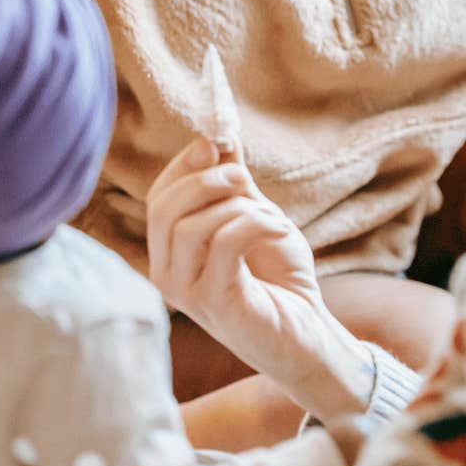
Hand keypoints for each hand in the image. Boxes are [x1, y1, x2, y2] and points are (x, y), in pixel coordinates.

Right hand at [147, 139, 371, 420]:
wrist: (308, 330)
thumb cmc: (278, 276)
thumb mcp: (254, 215)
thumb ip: (233, 182)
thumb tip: (219, 136)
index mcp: (169, 252)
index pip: (158, 197)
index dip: (184, 164)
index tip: (218, 142)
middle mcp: (167, 275)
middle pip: (163, 209)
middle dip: (205, 179)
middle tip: (243, 175)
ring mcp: (187, 293)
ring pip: (191, 227)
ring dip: (237, 207)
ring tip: (270, 215)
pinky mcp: (215, 303)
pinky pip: (224, 244)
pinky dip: (255, 224)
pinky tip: (281, 228)